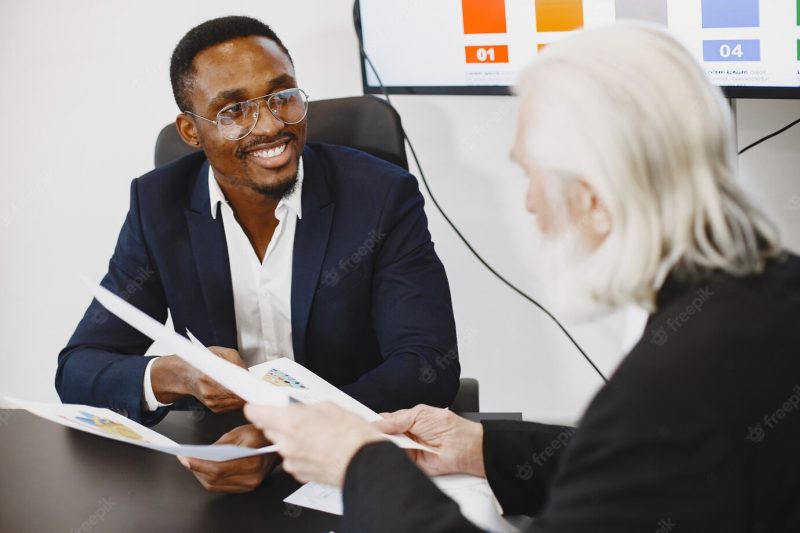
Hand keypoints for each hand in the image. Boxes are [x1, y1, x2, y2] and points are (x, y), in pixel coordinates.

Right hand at [151, 347, 246, 412]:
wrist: (185, 375)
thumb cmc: (201, 362)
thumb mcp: (220, 352)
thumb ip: (236, 361)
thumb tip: (248, 372)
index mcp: (208, 375)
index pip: (234, 384)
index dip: (248, 384)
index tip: (256, 383)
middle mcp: (209, 391)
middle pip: (238, 395)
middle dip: (248, 389)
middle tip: (255, 384)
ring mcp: (212, 402)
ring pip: (238, 403)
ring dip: (244, 395)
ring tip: (246, 385)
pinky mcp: (215, 409)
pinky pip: (233, 406)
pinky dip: (238, 399)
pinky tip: (236, 391)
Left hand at [178, 424, 278, 492]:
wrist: (277, 446)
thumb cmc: (261, 436)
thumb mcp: (240, 432)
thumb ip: (220, 444)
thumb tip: (201, 453)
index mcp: (252, 462)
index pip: (218, 469)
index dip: (199, 465)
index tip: (186, 458)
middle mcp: (251, 478)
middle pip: (214, 480)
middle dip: (196, 470)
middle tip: (185, 459)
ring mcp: (249, 485)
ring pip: (215, 486)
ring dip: (200, 476)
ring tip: (192, 464)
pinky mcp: (246, 488)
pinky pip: (221, 487)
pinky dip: (209, 479)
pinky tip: (203, 469)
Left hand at [244, 402, 382, 486]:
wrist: (365, 464)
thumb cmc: (353, 437)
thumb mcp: (330, 407)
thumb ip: (306, 407)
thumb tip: (299, 408)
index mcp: (290, 421)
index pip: (255, 413)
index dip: (256, 407)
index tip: (257, 404)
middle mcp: (286, 443)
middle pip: (270, 429)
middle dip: (281, 423)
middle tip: (301, 419)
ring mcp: (291, 461)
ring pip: (283, 445)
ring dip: (294, 440)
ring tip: (319, 436)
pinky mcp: (299, 475)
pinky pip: (294, 460)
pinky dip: (303, 454)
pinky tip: (322, 450)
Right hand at [375, 404, 484, 477]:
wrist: (464, 447)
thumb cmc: (448, 427)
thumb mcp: (419, 415)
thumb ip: (397, 419)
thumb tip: (377, 423)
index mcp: (407, 419)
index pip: (385, 420)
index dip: (375, 422)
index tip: (365, 423)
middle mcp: (406, 435)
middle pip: (384, 435)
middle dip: (377, 434)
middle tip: (370, 434)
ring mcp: (408, 449)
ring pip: (388, 448)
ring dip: (385, 446)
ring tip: (381, 442)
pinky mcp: (411, 464)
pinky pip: (397, 461)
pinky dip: (392, 458)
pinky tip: (389, 453)